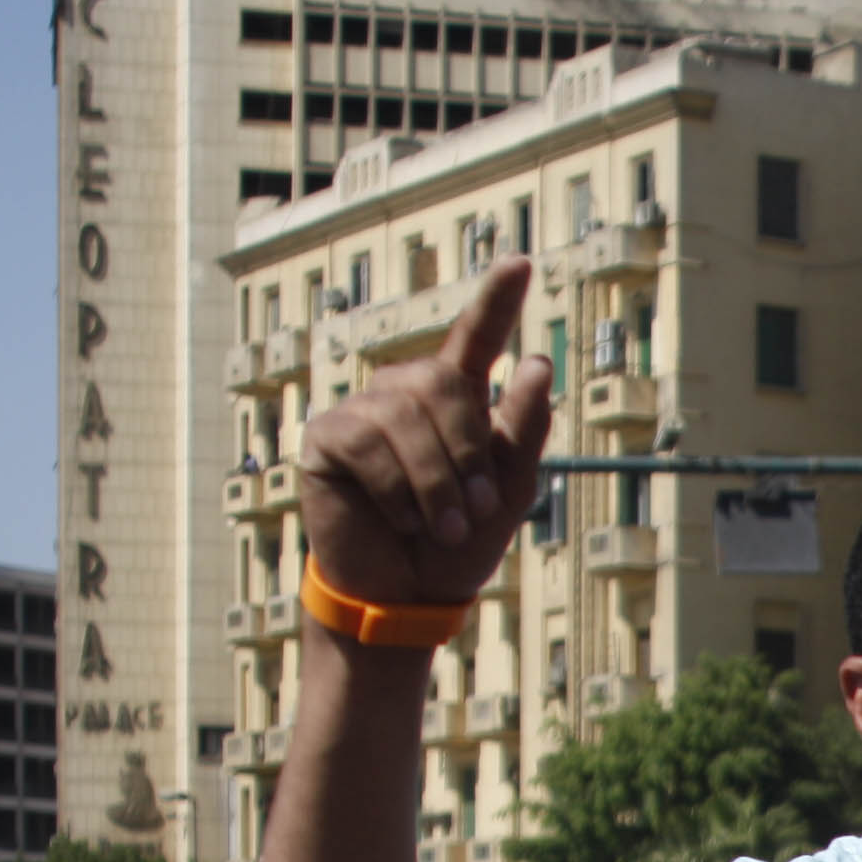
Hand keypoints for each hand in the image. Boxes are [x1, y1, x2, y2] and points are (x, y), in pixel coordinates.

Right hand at [296, 257, 551, 616]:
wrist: (405, 598)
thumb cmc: (457, 545)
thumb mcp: (507, 493)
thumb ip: (522, 432)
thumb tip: (534, 362)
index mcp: (454, 401)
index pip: (474, 341)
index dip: (495, 301)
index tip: (519, 262)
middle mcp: (405, 393)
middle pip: (446, 385)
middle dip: (468, 453)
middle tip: (474, 511)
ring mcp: (364, 411)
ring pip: (408, 417)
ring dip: (436, 483)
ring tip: (441, 527)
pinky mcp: (327, 437)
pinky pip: (369, 444)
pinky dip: (398, 492)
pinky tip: (400, 518)